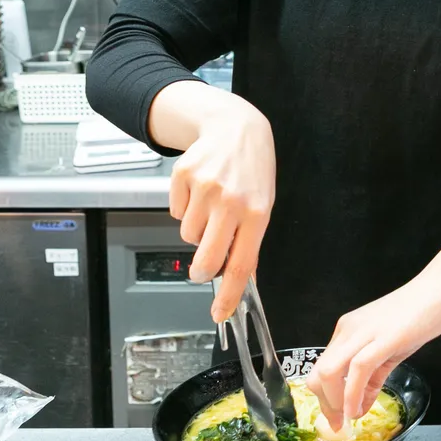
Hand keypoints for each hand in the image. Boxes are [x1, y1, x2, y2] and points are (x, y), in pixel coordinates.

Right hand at [165, 90, 275, 321]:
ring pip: (188, 235)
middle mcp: (231, 201)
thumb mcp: (263, 203)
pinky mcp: (183, 176)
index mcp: (257, 212)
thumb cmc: (253, 169)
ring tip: (211, 205)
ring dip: (197, 228)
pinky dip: (185, 207)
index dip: (228, 294)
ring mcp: (205, 188)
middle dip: (200, 270)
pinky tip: (199, 189)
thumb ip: (250, 240)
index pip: (241, 263)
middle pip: (207, 258)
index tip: (219, 314)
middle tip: (201, 268)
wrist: (236, 127)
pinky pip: (176, 212)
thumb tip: (242, 279)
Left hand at [304, 270, 440, 432]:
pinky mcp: (384, 337)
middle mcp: (349, 329)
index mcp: (349, 330)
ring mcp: (364, 332)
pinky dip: (352, 394)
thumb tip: (361, 406)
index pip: (322, 369)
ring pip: (329, 372)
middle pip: (318, 373)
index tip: (337, 419)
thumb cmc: (422, 312)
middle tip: (341, 424)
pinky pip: (357, 369)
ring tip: (348, 419)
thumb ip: (375, 377)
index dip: (324, 399)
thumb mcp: (393, 348)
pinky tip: (357, 409)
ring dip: (334, 403)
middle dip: (326, 406)